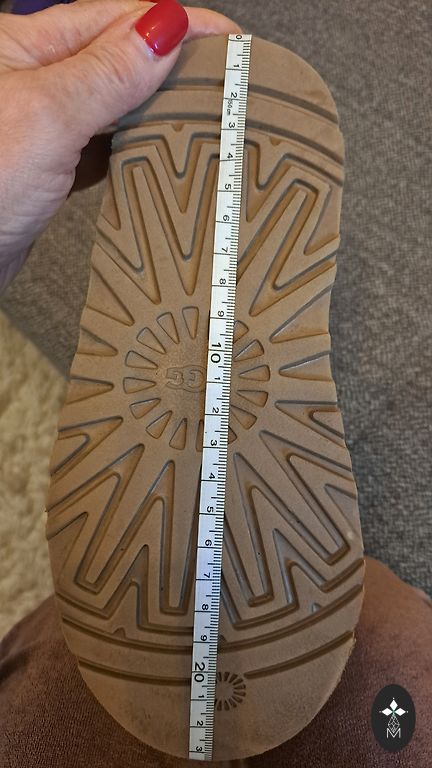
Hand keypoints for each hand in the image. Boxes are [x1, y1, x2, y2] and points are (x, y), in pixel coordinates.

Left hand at [0, 0, 239, 289]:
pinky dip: (134, 152)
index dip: (180, 26)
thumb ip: (106, 74)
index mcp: (25, 46)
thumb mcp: (45, 116)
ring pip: (114, 107)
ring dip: (159, 110)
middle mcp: (32, 81)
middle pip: (120, 60)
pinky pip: (102, 150)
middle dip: (176, 66)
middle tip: (229, 82)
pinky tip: (154, 158)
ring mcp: (40, 128)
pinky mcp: (46, 172)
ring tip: (204, 117)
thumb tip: (164, 31)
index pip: (119, 19)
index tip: (231, 41)